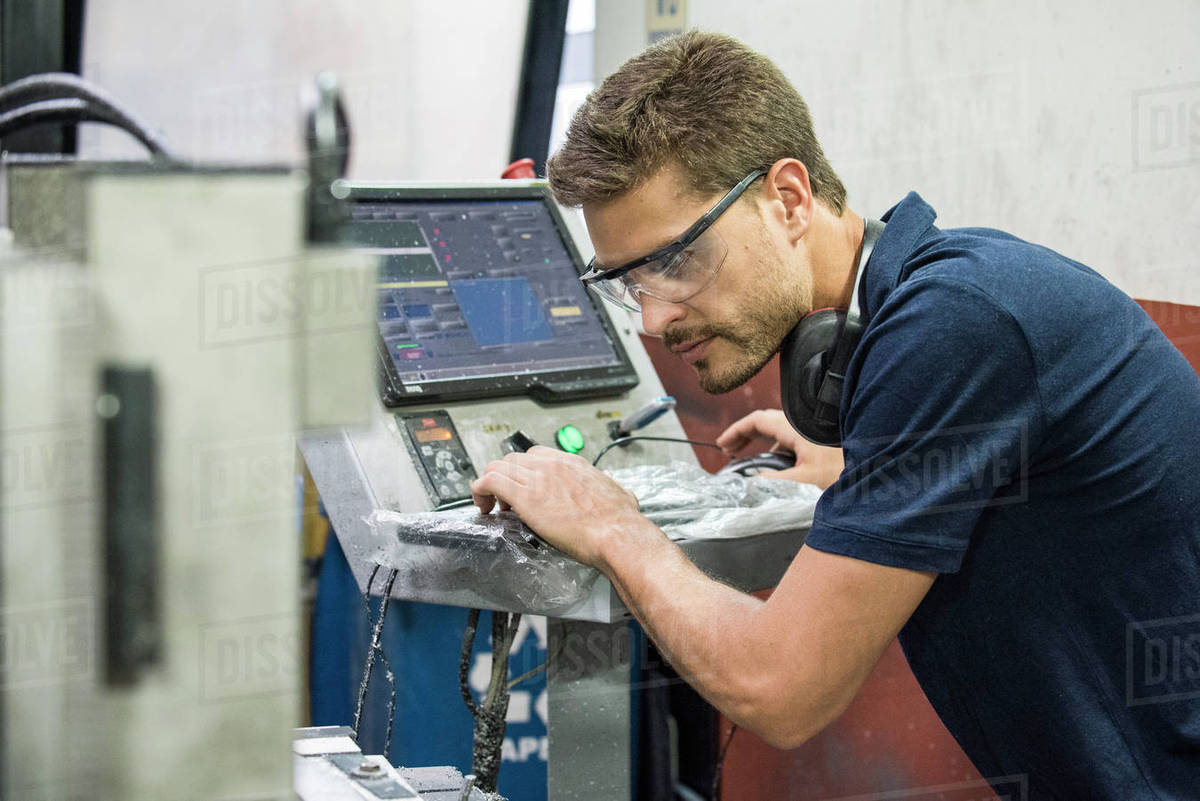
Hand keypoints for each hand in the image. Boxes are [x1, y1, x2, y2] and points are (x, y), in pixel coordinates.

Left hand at [470, 446, 652, 568]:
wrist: (616, 534)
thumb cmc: (619, 521)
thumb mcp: (621, 493)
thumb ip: (612, 486)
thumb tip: (614, 486)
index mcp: (572, 464)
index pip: (536, 455)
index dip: (525, 471)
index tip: (524, 487)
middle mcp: (552, 466)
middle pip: (514, 459)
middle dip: (506, 478)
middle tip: (508, 501)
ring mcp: (537, 479)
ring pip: (497, 467)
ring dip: (490, 485)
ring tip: (494, 506)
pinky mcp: (525, 497)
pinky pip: (490, 481)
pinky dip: (479, 491)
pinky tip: (483, 506)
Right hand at [716, 409, 843, 489]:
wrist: (878, 471)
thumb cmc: (846, 473)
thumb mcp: (804, 482)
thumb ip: (773, 482)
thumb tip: (749, 481)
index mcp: (795, 428)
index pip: (757, 420)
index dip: (736, 430)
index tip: (721, 445)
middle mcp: (802, 426)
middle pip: (766, 423)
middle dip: (745, 435)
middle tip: (728, 451)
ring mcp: (812, 433)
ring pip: (780, 433)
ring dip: (761, 444)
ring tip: (747, 460)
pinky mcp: (821, 443)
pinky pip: (792, 441)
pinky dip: (777, 450)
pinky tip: (775, 468)